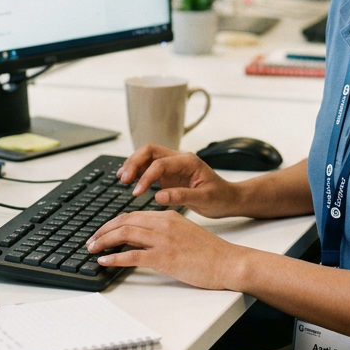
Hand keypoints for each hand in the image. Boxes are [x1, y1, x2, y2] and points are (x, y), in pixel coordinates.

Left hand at [87, 210, 245, 289]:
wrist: (228, 262)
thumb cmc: (210, 252)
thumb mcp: (184, 233)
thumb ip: (164, 232)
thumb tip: (144, 241)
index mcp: (168, 216)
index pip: (133, 215)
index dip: (114, 223)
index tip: (103, 232)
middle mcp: (163, 224)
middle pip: (125, 221)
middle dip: (103, 230)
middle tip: (91, 240)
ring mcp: (163, 241)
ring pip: (125, 234)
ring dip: (104, 241)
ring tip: (92, 248)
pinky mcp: (164, 258)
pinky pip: (132, 256)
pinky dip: (114, 257)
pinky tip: (105, 260)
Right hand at [117, 144, 242, 217]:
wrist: (228, 198)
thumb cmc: (220, 197)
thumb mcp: (204, 199)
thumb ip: (181, 196)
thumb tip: (158, 196)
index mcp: (188, 161)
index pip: (160, 163)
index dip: (146, 176)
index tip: (137, 192)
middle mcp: (179, 159)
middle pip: (150, 151)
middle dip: (134, 162)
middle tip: (124, 179)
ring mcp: (173, 165)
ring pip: (147, 157)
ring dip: (133, 165)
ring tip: (121, 178)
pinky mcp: (169, 174)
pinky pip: (149, 167)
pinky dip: (137, 171)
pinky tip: (129, 180)